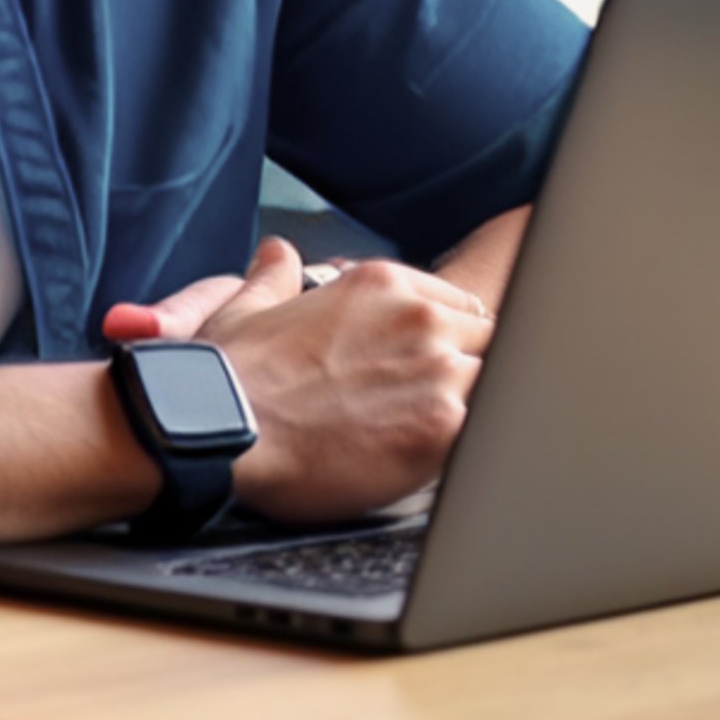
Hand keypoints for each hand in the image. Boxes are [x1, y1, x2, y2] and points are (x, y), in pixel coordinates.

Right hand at [106, 239, 496, 523]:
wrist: (218, 427)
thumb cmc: (229, 375)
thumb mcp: (247, 306)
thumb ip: (274, 275)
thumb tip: (275, 254)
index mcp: (382, 284)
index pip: (460, 305)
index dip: (454, 339)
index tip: (443, 365)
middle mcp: (418, 318)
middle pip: (491, 340)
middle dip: (475, 372)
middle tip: (446, 408)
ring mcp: (436, 369)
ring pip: (500, 383)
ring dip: (483, 410)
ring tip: (452, 440)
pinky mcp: (442, 426)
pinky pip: (492, 433)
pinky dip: (481, 448)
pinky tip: (455, 464)